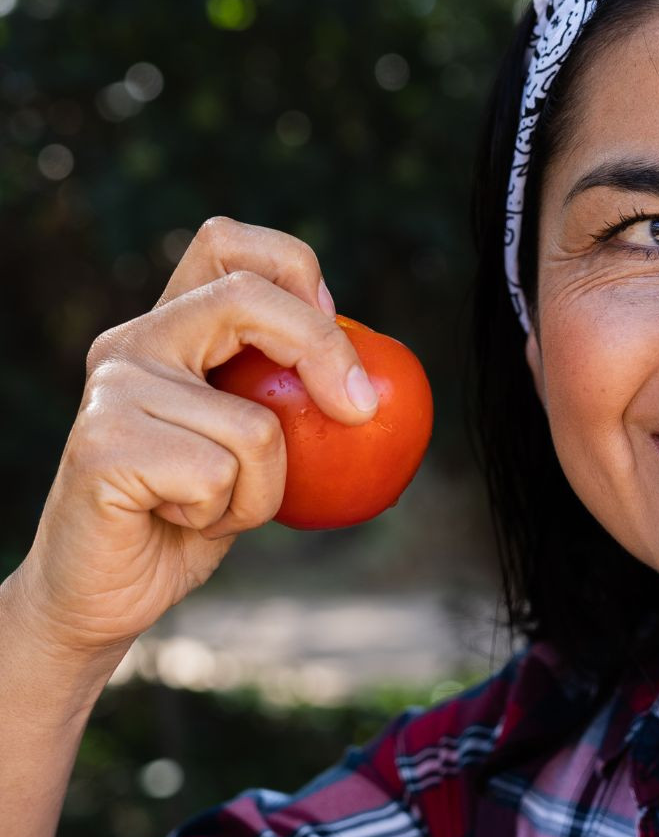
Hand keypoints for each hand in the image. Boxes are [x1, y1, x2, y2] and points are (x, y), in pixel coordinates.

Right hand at [13, 217, 379, 662]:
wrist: (105, 593)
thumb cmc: (188, 520)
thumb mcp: (252, 453)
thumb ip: (285, 405)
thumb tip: (378, 388)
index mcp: (167, 330)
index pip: (225, 243)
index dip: (292, 265)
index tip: (337, 323)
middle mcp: (131, 344)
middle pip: (245, 297)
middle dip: (322, 348)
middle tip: (360, 411)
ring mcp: (112, 390)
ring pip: (255, 424)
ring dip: (264, 490)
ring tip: (214, 507)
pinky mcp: (103, 446)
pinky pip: (221, 475)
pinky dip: (228, 515)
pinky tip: (181, 521)